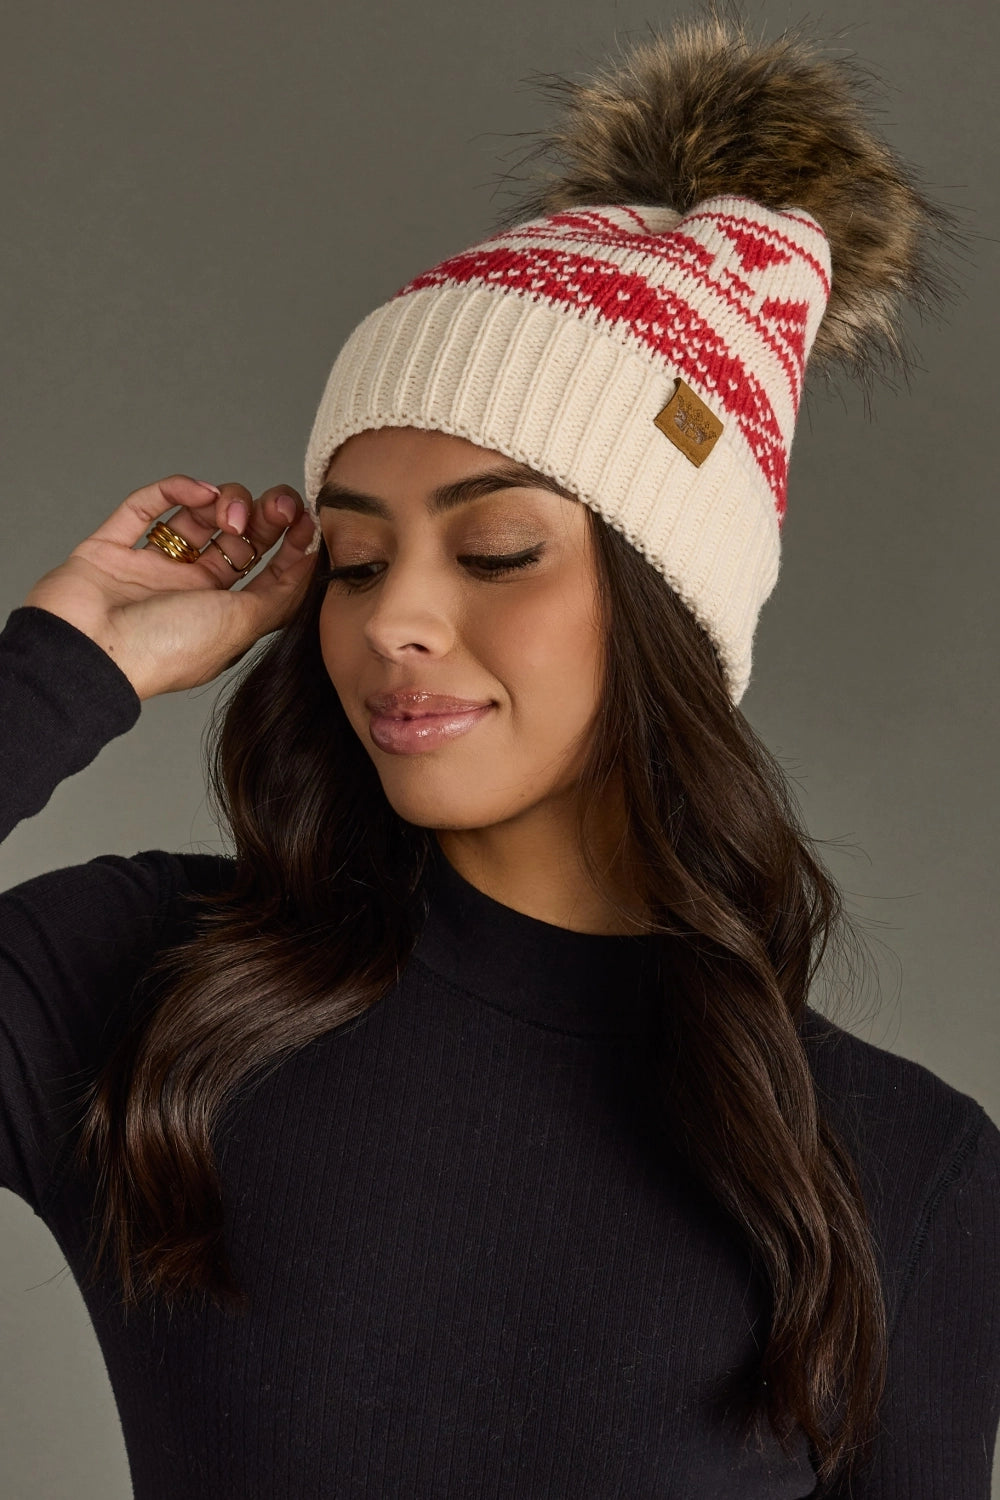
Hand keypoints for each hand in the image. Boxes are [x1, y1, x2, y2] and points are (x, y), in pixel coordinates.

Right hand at [21, 475, 318, 700]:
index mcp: (222, 615)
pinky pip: (145, 506)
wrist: (88, 652)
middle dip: (261, 515)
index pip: (265, 570)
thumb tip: (312, 559)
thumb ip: (280, 594)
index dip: (290, 542)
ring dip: (221, 503)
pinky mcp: (112, 546)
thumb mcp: (241, 626)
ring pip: (196, 518)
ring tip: (225, 510)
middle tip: (276, 503)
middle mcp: (189, 591)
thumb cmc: (163, 651)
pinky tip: (198, 491)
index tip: (306, 518)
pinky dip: (173, 491)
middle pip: (235, 538)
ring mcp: (150, 567)